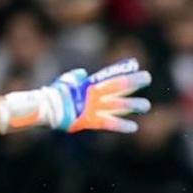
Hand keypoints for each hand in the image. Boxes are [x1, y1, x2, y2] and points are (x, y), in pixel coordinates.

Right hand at [0, 58, 151, 133]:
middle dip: (133, 82)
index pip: (109, 74)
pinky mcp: (90, 120)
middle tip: (147, 78)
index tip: (135, 64)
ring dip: (133, 105)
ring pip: (117, 104)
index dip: (122, 68)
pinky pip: (109, 123)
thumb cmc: (53, 95)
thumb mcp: (66, 81)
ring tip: (146, 106)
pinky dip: (121, 125)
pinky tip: (133, 127)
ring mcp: (93, 107)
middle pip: (117, 85)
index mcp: (88, 84)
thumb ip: (76, 77)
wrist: (44, 108)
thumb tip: (83, 74)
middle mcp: (94, 93)